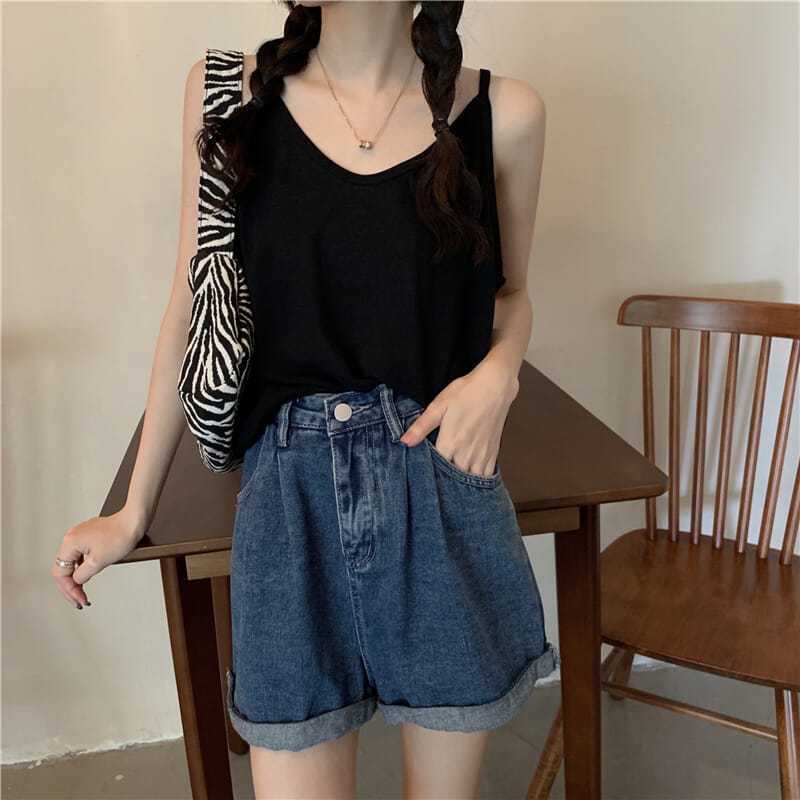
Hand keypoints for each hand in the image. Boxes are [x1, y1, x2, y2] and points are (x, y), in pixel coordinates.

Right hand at [50, 506, 146, 609]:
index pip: (60, 573)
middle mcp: (71, 538)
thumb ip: (83, 575)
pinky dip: (83, 568)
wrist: (134, 521)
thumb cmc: (120, 536)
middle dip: (71, 588)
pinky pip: (80, 556)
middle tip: (79, 601)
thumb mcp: (98, 562)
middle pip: (63, 569)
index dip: (69, 590)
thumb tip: (77, 580)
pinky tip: (87, 576)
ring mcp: (80, 535)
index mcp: (69, 543)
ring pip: (71, 563)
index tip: (80, 600)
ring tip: (82, 593)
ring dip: (76, 579)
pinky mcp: (90, 536)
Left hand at [399, 360, 519, 477]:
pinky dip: (477, 479)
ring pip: (469, 481)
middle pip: (452, 479)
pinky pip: (485, 476)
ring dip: (461, 483)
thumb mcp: (439, 406)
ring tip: (451, 480)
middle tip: (434, 478)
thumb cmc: (466, 393)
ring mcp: (481, 455)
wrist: (495, 386)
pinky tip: (469, 476)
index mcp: (450, 443)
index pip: (435, 469)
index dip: (427, 472)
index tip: (420, 471)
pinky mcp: (493, 453)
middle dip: (443, 480)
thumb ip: (421, 426)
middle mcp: (466, 453)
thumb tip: (404, 442)